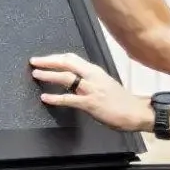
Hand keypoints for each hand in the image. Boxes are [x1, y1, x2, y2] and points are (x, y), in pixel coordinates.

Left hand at [30, 53, 152, 132]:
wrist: (135, 111)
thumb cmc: (120, 100)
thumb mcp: (104, 84)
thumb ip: (89, 80)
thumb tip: (74, 81)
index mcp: (94, 71)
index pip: (72, 58)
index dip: (56, 57)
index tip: (44, 59)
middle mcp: (92, 76)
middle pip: (67, 62)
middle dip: (48, 61)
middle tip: (34, 61)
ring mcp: (91, 89)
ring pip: (66, 77)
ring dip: (49, 75)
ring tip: (35, 74)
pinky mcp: (90, 103)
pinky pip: (69, 99)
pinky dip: (55, 98)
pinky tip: (45, 98)